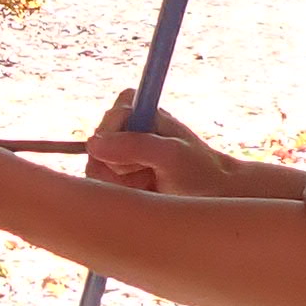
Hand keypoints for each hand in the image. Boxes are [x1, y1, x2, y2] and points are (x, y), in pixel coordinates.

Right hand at [85, 90, 305, 202]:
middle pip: (97, 145)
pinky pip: (100, 184)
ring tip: (149, 180)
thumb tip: (93, 144)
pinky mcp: (115, 175)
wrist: (212, 196)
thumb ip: (134, 145)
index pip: (112, 116)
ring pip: (95, 168)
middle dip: (120, 164)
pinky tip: (142, 189)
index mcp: (139, 109)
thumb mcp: (171, 156)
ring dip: (121, 181)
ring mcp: (118, 152)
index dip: (119, 138)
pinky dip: (120, 192)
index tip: (139, 153)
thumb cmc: (199, 171)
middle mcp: (125, 127)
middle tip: (149, 170)